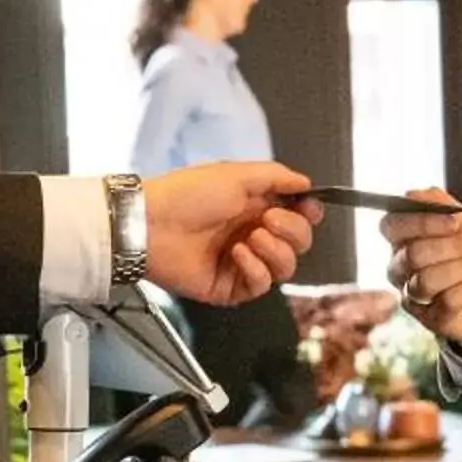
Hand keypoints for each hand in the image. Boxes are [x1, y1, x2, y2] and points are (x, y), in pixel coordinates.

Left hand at [141, 162, 318, 303]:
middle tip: (268, 220)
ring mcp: (242, 262)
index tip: (308, 208)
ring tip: (251, 238)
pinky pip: (261, 285)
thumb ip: (277, 177)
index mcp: (255, 207)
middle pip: (299, 243)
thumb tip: (306, 183)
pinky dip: (255, 269)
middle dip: (293, 231)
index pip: (298, 216)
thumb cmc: (188, 194)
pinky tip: (237, 254)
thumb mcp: (237, 174)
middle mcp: (253, 234)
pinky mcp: (230, 287)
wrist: (152, 223)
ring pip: (286, 267)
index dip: (308, 215)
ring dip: (276, 251)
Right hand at [383, 189, 461, 346]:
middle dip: (449, 246)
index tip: (456, 221)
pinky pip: (445, 302)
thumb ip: (438, 202)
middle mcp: (400, 267)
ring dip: (461, 268)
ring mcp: (413, 295)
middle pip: (411, 255)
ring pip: (425, 281)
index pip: (391, 226)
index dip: (422, 222)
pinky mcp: (431, 318)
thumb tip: (413, 195)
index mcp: (402, 239)